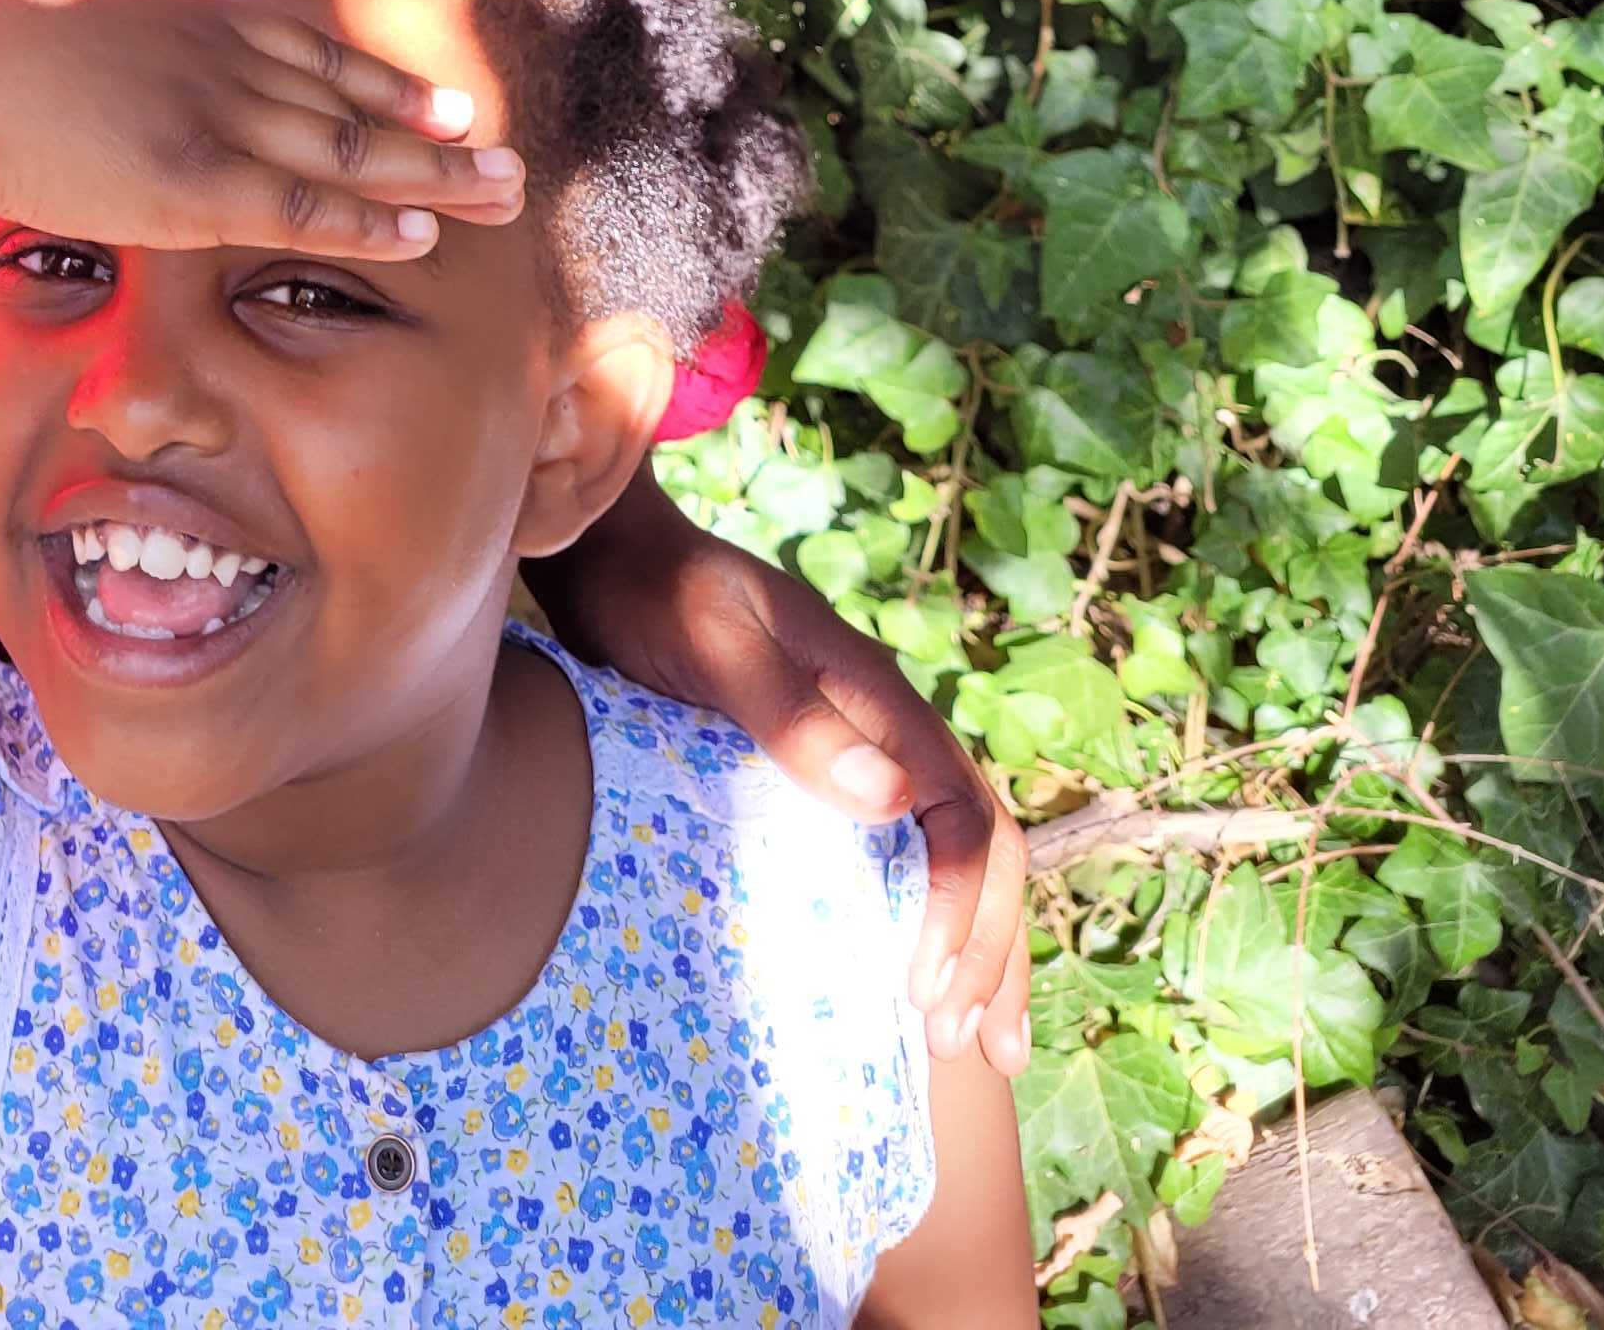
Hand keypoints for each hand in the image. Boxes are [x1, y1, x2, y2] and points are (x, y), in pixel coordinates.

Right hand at [0, 0, 526, 264]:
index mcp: (192, 16)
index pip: (316, 55)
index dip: (387, 88)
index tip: (450, 107)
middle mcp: (220, 62)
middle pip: (353, 105)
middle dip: (438, 140)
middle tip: (512, 164)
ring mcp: (211, 121)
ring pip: (348, 156)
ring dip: (432, 180)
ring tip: (499, 199)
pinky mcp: (190, 186)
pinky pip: (300, 209)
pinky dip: (367, 222)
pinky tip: (422, 234)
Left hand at [535, 474, 1030, 1072]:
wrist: (613, 556)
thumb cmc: (656, 594)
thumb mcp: (715, 644)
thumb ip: (790, 712)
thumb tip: (892, 797)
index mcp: (879, 698)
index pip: (962, 815)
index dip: (962, 906)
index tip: (928, 987)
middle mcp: (887, 730)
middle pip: (982, 847)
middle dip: (989, 949)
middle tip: (968, 1045)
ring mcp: (860, 753)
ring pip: (956, 859)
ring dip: (978, 950)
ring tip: (978, 1047)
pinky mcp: (821, 778)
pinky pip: (900, 859)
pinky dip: (926, 926)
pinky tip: (913, 990)